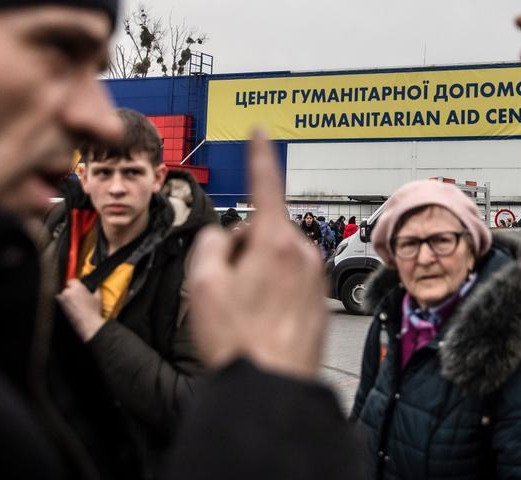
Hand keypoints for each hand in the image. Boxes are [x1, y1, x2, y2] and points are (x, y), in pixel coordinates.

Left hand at [56, 279, 104, 341]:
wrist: (88, 324)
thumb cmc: (93, 312)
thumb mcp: (98, 297)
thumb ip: (96, 288)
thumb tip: (96, 285)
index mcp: (78, 288)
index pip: (71, 280)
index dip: (74, 283)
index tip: (77, 286)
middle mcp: (69, 293)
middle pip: (66, 288)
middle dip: (70, 291)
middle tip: (77, 296)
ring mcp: (63, 301)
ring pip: (61, 295)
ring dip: (66, 297)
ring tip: (73, 302)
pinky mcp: (60, 308)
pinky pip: (60, 303)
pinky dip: (64, 304)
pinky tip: (71, 307)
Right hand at [186, 132, 326, 380]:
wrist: (273, 389)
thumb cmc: (239, 341)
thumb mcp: (202, 284)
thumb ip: (211, 244)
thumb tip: (226, 240)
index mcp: (275, 241)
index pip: (265, 184)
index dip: (258, 154)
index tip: (260, 131)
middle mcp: (303, 252)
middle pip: (263, 231)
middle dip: (242, 249)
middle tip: (226, 290)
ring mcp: (315, 277)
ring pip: (275, 257)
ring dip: (256, 273)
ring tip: (244, 314)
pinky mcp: (319, 299)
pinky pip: (288, 282)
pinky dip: (271, 294)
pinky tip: (260, 323)